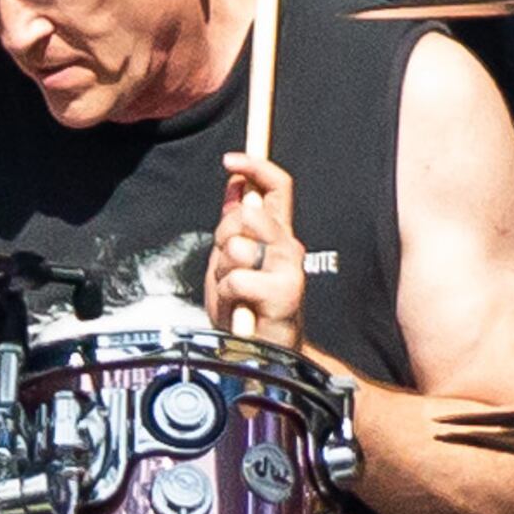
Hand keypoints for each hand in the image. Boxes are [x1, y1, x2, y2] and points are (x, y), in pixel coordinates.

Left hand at [205, 154, 304, 344]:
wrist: (259, 354)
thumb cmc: (246, 310)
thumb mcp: (232, 260)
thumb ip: (235, 225)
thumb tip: (234, 184)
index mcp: (278, 235)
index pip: (278, 186)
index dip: (255, 166)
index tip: (231, 159)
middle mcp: (289, 246)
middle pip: (248, 213)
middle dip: (223, 236)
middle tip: (227, 265)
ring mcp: (290, 267)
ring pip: (237, 246)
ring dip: (224, 271)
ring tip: (234, 291)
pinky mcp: (286, 291)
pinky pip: (237, 277)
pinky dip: (228, 293)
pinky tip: (239, 306)